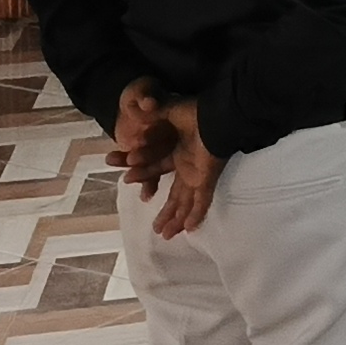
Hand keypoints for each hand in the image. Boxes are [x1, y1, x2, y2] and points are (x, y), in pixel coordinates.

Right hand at [120, 95, 216, 237]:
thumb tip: (134, 108)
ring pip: (187, 203)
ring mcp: (199, 174)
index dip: (144, 177)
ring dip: (176, 219)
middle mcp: (188, 166)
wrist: (217, 114)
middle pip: (175, 195)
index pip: (157, 169)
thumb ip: (153, 114)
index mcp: (179, 151)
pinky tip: (189, 229)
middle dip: (166, 212)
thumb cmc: (196, 110)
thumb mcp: (168, 111)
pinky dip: (196, 214)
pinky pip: (203, 200)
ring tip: (165, 236)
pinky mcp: (208, 178)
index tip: (128, 181)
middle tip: (155, 229)